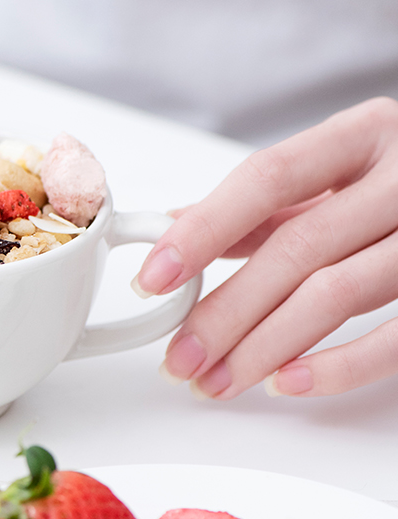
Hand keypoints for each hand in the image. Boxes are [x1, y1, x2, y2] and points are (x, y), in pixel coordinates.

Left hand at [132, 97, 397, 398]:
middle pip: (297, 249)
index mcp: (364, 136)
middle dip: (226, 311)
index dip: (205, 230)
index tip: (154, 277)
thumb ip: (263, 204)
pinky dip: (340, 365)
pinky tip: (286, 381)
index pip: (268, 178)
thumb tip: (176, 229)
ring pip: (339, 294)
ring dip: (265, 346)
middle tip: (180, 357)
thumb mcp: (337, 173)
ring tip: (216, 380)